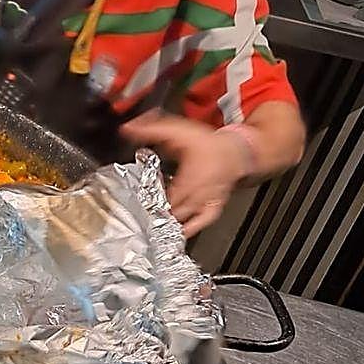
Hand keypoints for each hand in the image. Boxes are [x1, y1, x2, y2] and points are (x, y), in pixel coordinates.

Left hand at [121, 111, 251, 237]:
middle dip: (158, 213)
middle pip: (175, 207)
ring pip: (186, 215)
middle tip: (141, 217)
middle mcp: (201, 190)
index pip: (169, 194)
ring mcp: (209, 200)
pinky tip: (179, 234)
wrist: (235, 151)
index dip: (153, 200)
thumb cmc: (207, 143)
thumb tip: (128, 129)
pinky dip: (191, 228)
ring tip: (154, 227)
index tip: (140, 204)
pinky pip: (204, 221)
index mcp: (191, 174)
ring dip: (170, 221)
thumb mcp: (177, 131)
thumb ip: (151, 130)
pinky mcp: (215, 205)